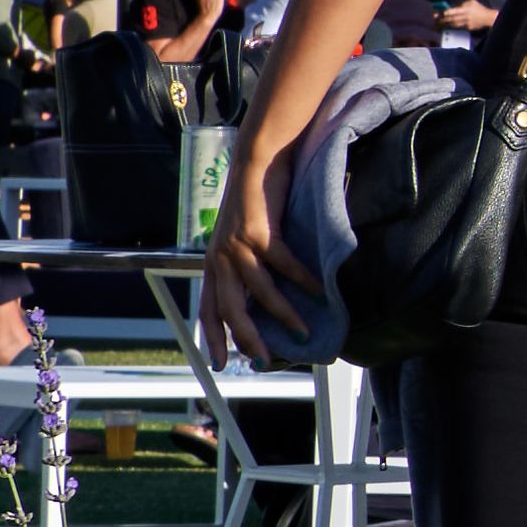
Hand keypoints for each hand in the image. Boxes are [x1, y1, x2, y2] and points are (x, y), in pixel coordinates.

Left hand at [199, 172, 314, 363]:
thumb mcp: (240, 238)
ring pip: (260, 291)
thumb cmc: (254, 202)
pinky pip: (283, 264)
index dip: (213, 338)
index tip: (222, 363)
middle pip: (231, 309)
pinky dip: (302, 280)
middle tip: (267, 359)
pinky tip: (318, 290)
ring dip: (283, 314)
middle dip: (249, 338)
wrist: (256, 163)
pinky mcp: (259, 232)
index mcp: (214, 264)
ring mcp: (238, 246)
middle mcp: (220, 258)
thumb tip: (261, 297)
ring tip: (302, 330)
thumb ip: (243, 266)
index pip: (209, 309)